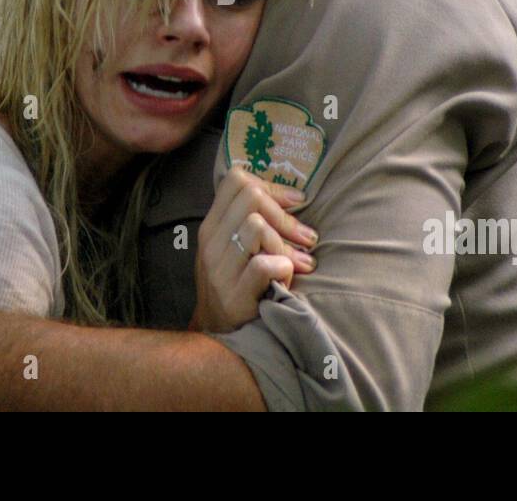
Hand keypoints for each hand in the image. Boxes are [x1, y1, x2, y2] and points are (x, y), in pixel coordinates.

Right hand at [190, 167, 318, 333]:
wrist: (217, 335)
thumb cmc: (234, 286)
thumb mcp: (230, 249)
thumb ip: (247, 223)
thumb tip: (292, 197)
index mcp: (211, 226)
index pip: (236, 181)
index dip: (272, 185)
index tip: (295, 202)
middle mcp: (210, 243)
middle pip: (251, 198)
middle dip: (285, 215)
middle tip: (306, 236)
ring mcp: (219, 269)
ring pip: (256, 227)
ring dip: (285, 244)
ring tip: (300, 261)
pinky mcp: (234, 295)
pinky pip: (264, 265)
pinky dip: (284, 268)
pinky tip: (289, 277)